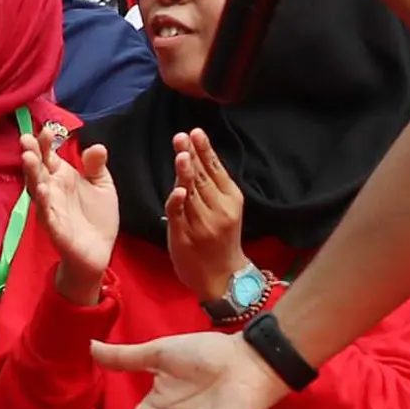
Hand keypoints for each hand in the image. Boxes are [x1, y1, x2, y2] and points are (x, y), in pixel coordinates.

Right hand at [19, 130, 118, 305]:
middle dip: (32, 154)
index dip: (46, 143)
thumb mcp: (102, 186)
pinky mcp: (55, 228)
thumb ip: (97, 166)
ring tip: (28, 158)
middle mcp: (52, 190)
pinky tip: (43, 190)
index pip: (50, 156)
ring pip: (37, 189)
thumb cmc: (97, 217)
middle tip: (26, 139)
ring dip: (31, 174)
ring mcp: (51, 208)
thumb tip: (97, 146)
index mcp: (62, 177)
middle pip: (38, 169)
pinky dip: (44, 202)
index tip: (47, 130)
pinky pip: (47, 214)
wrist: (98, 252)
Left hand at [163, 130, 246, 299]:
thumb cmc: (221, 240)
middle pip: (202, 177)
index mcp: (231, 199)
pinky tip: (177, 190)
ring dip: (185, 173)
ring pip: (191, 193)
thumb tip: (197, 156)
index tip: (195, 132)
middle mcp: (219, 209)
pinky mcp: (186, 237)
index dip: (205, 150)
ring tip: (181, 153)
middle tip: (182, 136)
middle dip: (191, 155)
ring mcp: (203, 224)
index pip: (216, 169)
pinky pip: (180, 216)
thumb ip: (213, 187)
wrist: (223, 277)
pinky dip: (178, 202)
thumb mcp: (225, 210)